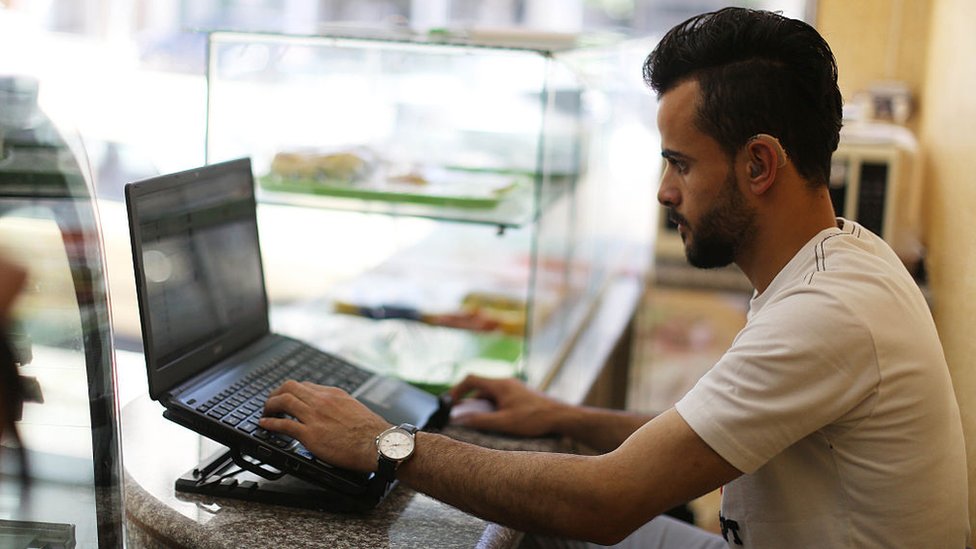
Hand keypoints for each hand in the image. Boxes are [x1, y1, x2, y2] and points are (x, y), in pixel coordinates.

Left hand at [259, 380, 389, 472]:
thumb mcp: (355, 409)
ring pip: (283, 401)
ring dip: (269, 405)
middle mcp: (322, 401)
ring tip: (265, 412)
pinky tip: (264, 425)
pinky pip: (283, 424)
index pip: (305, 386)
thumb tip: (332, 412)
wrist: (378, 444)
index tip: (286, 397)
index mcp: (333, 394)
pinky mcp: (311, 435)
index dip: (291, 391)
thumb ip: (339, 406)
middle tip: (270, 402)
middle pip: (290, 387)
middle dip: (275, 393)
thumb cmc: (371, 431)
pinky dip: (270, 423)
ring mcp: (315, 417)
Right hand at [447, 375, 568, 436]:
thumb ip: (480, 421)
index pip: (471, 379)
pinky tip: (498, 423)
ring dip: (482, 408)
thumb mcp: (504, 422)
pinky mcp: (521, 397)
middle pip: (480, 389)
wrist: (562, 417)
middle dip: (469, 404)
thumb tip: (460, 420)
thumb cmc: (535, 418)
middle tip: (462, 419)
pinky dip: (493, 409)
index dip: (457, 390)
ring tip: (480, 424)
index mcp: (500, 385)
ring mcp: (514, 389)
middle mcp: (506, 383)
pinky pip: (501, 399)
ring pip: (491, 396)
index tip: (450, 404)